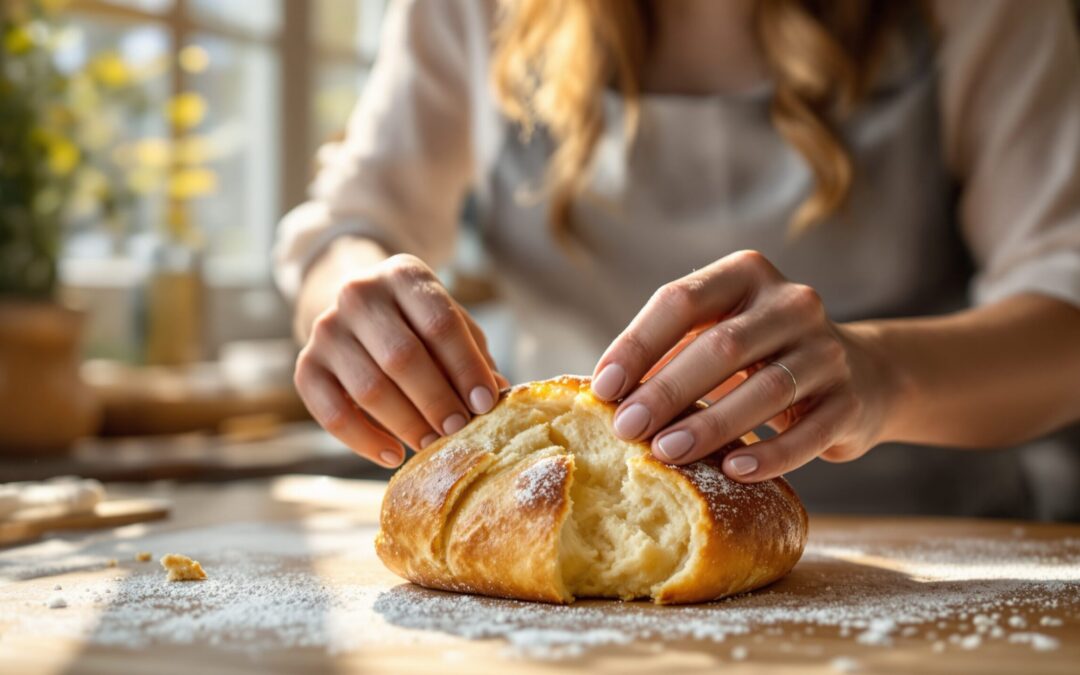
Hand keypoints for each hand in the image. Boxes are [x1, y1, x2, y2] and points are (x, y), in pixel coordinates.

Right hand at [294, 254, 506, 467]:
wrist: (358, 310)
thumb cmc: (418, 323)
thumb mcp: (450, 323)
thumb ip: (473, 355)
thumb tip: (499, 396)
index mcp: (404, 275)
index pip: (440, 323)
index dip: (465, 367)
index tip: (485, 404)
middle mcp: (359, 294)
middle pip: (402, 357)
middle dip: (436, 400)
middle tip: (459, 429)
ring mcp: (327, 329)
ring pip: (369, 388)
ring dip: (406, 424)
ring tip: (432, 444)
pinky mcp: (306, 365)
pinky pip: (332, 413)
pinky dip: (364, 440)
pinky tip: (394, 455)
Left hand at [590, 250, 897, 481]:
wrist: (862, 376)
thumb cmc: (758, 358)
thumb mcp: (714, 336)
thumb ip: (667, 354)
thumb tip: (602, 396)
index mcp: (745, 275)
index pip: (681, 301)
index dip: (637, 344)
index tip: (603, 389)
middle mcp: (792, 303)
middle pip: (722, 346)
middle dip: (667, 390)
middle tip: (627, 429)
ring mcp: (828, 350)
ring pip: (767, 388)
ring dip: (711, 424)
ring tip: (667, 453)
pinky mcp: (852, 400)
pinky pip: (810, 431)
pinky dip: (771, 455)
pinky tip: (734, 470)